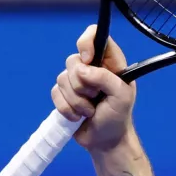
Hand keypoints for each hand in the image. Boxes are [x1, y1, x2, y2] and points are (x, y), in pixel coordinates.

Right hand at [51, 25, 136, 151]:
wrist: (105, 140)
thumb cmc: (118, 116)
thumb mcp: (121, 96)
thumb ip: (105, 78)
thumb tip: (81, 70)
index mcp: (110, 62)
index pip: (96, 35)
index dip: (86, 42)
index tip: (87, 59)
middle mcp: (92, 67)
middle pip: (72, 60)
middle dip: (82, 84)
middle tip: (97, 96)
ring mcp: (76, 81)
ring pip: (62, 78)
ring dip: (76, 100)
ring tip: (90, 110)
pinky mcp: (63, 95)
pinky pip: (54, 93)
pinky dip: (67, 108)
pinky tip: (79, 116)